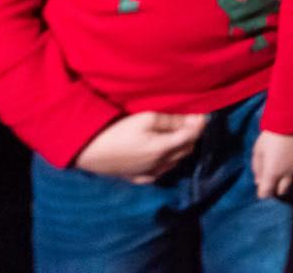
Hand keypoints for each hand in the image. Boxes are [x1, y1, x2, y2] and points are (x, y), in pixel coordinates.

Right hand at [74, 111, 206, 182]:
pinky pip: (162, 172)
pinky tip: (164, 154)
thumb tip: (197, 119)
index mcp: (164, 149)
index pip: (192, 137)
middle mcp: (161, 165)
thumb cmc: (117, 130)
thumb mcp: (146, 118)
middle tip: (191, 122)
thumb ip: (173, 120)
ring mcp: (149, 174)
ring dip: (181, 148)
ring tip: (179, 135)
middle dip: (192, 136)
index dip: (200, 125)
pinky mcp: (138, 179)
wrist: (88, 151)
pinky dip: (169, 161)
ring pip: (176, 162)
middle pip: (186, 150)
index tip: (203, 114)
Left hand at [251, 129, 292, 198]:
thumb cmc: (273, 131)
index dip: (263, 191)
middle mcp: (290, 173)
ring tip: (289, 166)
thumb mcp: (258, 148)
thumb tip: (258, 181)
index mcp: (273, 172)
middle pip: (283, 190)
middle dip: (277, 186)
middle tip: (275, 177)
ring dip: (292, 176)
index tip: (263, 185)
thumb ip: (257, 167)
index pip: (266, 194)